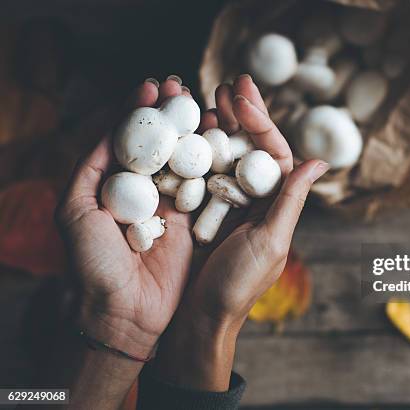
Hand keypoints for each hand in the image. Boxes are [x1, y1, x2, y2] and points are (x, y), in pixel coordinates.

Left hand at [56, 77, 194, 357]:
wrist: (123, 311)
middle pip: (158, 143)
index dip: (138, 111)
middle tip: (179, 86)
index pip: (127, 138)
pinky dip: (212, 163)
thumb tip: (110, 128)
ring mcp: (169, 206)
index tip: (151, 86)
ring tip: (203, 104)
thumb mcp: (76, 208)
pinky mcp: (192, 222)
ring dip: (193, 131)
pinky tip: (219, 139)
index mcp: (112, 185)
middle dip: (169, 113)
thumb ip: (91, 167)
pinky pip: (203, 188)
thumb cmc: (91, 262)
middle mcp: (142, 191)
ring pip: (183, 159)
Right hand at [152, 75, 328, 389]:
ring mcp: (225, 203)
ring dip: (219, 125)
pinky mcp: (199, 210)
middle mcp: (254, 199)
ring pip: (224, 155)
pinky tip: (189, 128)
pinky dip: (195, 150)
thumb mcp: (270, 240)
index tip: (246, 94)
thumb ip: (291, 200)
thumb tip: (320, 161)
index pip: (274, 153)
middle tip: (228, 83)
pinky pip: (199, 173)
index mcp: (275, 203)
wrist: (200, 317)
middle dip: (241, 114)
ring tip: (209, 96)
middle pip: (249, 147)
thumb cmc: (239, 285)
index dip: (262, 122)